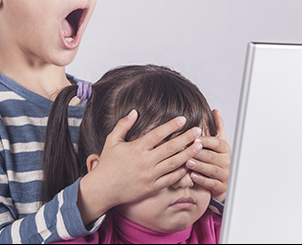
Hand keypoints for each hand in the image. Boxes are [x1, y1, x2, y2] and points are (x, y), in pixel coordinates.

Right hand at [78, 109, 202, 223]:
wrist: (102, 189)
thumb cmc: (107, 164)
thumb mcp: (111, 141)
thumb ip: (123, 125)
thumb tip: (134, 111)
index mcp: (136, 148)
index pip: (158, 134)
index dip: (172, 126)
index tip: (183, 119)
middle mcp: (145, 161)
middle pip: (171, 147)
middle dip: (187, 138)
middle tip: (198, 130)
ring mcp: (150, 176)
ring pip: (174, 163)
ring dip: (188, 154)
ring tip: (199, 145)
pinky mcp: (152, 188)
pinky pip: (171, 179)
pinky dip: (181, 172)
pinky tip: (189, 164)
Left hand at [186, 109, 230, 202]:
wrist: (224, 182)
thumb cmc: (217, 161)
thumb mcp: (219, 143)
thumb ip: (218, 127)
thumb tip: (215, 111)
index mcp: (225, 149)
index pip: (216, 143)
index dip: (206, 140)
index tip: (194, 138)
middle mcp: (226, 161)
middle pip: (212, 156)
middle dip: (198, 153)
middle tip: (184, 150)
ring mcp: (225, 174)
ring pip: (212, 169)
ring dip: (199, 166)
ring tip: (188, 162)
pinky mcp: (221, 186)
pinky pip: (212, 183)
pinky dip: (202, 180)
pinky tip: (193, 177)